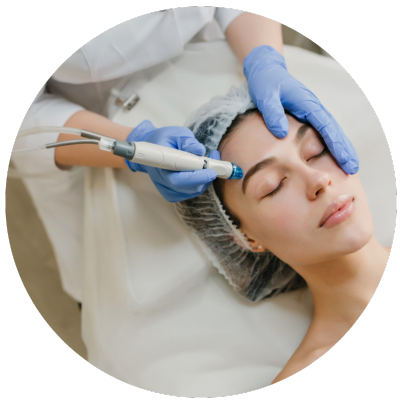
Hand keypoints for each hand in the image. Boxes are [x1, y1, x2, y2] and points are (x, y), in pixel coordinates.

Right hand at [125, 120, 217, 201]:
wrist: (151, 151)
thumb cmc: (164, 140)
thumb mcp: (175, 134)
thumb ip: (187, 141)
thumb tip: (200, 150)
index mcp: (161, 166)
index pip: (179, 179)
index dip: (197, 177)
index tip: (211, 171)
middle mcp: (163, 182)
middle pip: (189, 188)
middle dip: (206, 177)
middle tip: (215, 163)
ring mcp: (168, 190)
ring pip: (193, 191)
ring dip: (205, 178)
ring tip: (209, 162)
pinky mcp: (173, 194)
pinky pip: (192, 192)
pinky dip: (200, 183)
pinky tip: (201, 171)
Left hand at [244, 45, 358, 173]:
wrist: (266, 71)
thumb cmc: (265, 82)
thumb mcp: (265, 96)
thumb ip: (272, 113)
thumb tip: (281, 133)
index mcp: (307, 103)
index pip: (326, 126)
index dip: (336, 144)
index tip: (344, 159)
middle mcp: (313, 108)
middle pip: (334, 130)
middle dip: (345, 149)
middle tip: (353, 168)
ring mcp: (311, 112)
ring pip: (331, 132)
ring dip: (340, 148)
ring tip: (349, 167)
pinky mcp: (307, 116)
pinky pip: (322, 131)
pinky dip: (330, 143)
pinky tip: (333, 156)